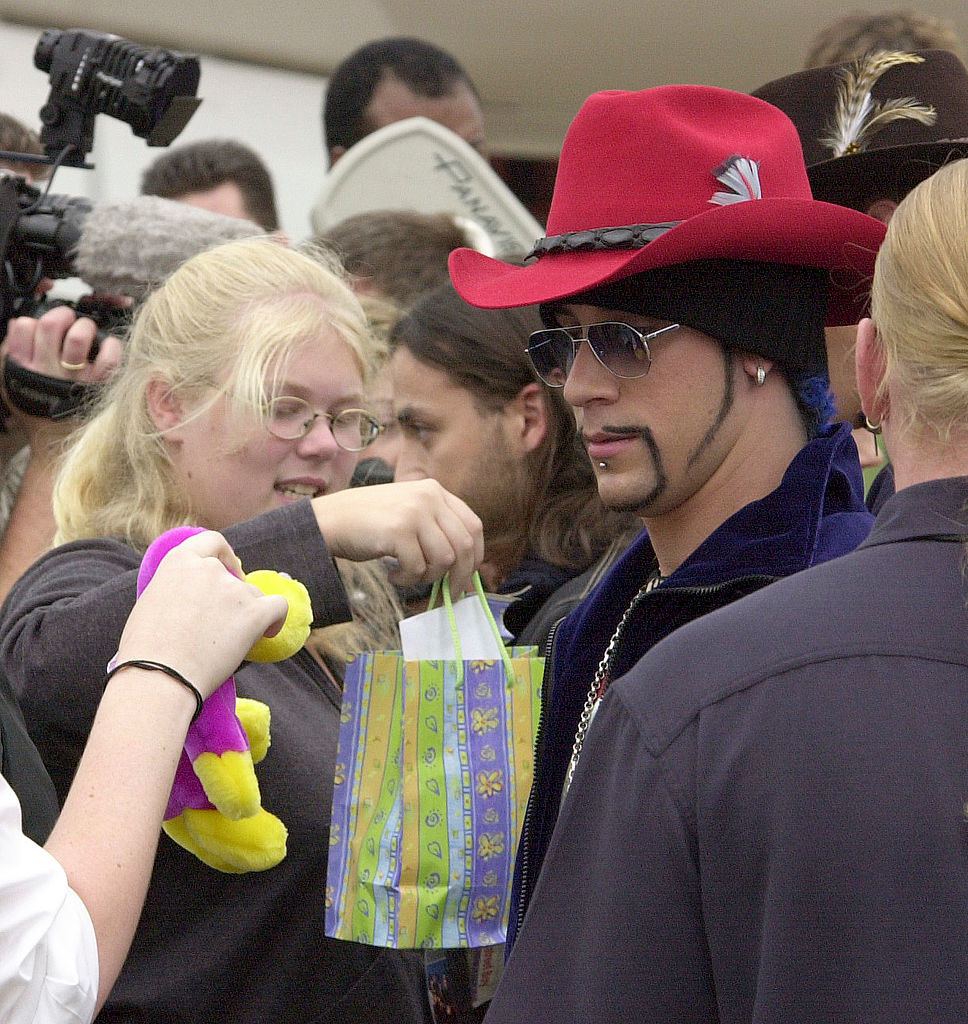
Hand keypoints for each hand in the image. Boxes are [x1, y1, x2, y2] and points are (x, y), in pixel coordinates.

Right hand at [1, 305, 121, 440]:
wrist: (56, 443)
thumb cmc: (37, 412)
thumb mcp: (11, 383)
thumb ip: (10, 353)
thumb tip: (20, 324)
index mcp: (23, 367)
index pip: (25, 327)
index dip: (37, 319)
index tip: (45, 325)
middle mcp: (47, 370)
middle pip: (51, 325)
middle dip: (62, 315)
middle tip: (69, 321)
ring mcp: (73, 379)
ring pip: (79, 338)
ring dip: (85, 327)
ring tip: (87, 332)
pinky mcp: (97, 387)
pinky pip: (109, 359)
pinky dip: (112, 346)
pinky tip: (108, 348)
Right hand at [116, 531, 288, 699]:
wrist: (158, 677)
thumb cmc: (145, 650)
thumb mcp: (151, 602)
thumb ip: (176, 588)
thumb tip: (191, 597)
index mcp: (179, 561)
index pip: (212, 541)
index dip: (225, 554)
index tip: (230, 568)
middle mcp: (209, 569)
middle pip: (234, 576)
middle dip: (234, 595)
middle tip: (224, 621)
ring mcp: (234, 590)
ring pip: (254, 595)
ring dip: (248, 613)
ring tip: (229, 642)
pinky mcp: (254, 613)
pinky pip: (279, 607)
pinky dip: (277, 619)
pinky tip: (268, 632)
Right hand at [312, 479, 483, 594]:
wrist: (329, 520)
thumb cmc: (369, 523)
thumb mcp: (409, 511)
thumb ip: (436, 528)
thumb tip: (466, 567)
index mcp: (435, 491)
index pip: (473, 525)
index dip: (475, 555)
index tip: (468, 576)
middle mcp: (428, 497)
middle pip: (463, 545)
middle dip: (459, 576)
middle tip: (449, 593)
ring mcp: (414, 512)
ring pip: (443, 559)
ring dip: (428, 577)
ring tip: (408, 575)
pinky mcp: (398, 531)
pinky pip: (418, 568)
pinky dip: (408, 579)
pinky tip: (393, 574)